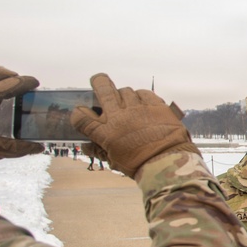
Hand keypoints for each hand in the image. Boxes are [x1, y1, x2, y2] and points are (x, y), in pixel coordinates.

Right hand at [71, 73, 198, 177]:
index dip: (79, 113)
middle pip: (103, 89)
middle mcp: (118, 117)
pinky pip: (144, 92)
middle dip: (98, 82)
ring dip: (124, 96)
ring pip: (125, 91)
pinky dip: (141, 96)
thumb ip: (99, 151)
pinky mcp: (154, 104)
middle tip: (98, 81)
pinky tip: (143, 104)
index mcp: (105, 133)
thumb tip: (85, 146)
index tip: (82, 112)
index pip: (82, 117)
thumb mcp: (115, 161)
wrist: (167, 162)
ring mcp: (137, 108)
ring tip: (129, 105)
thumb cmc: (140, 165)